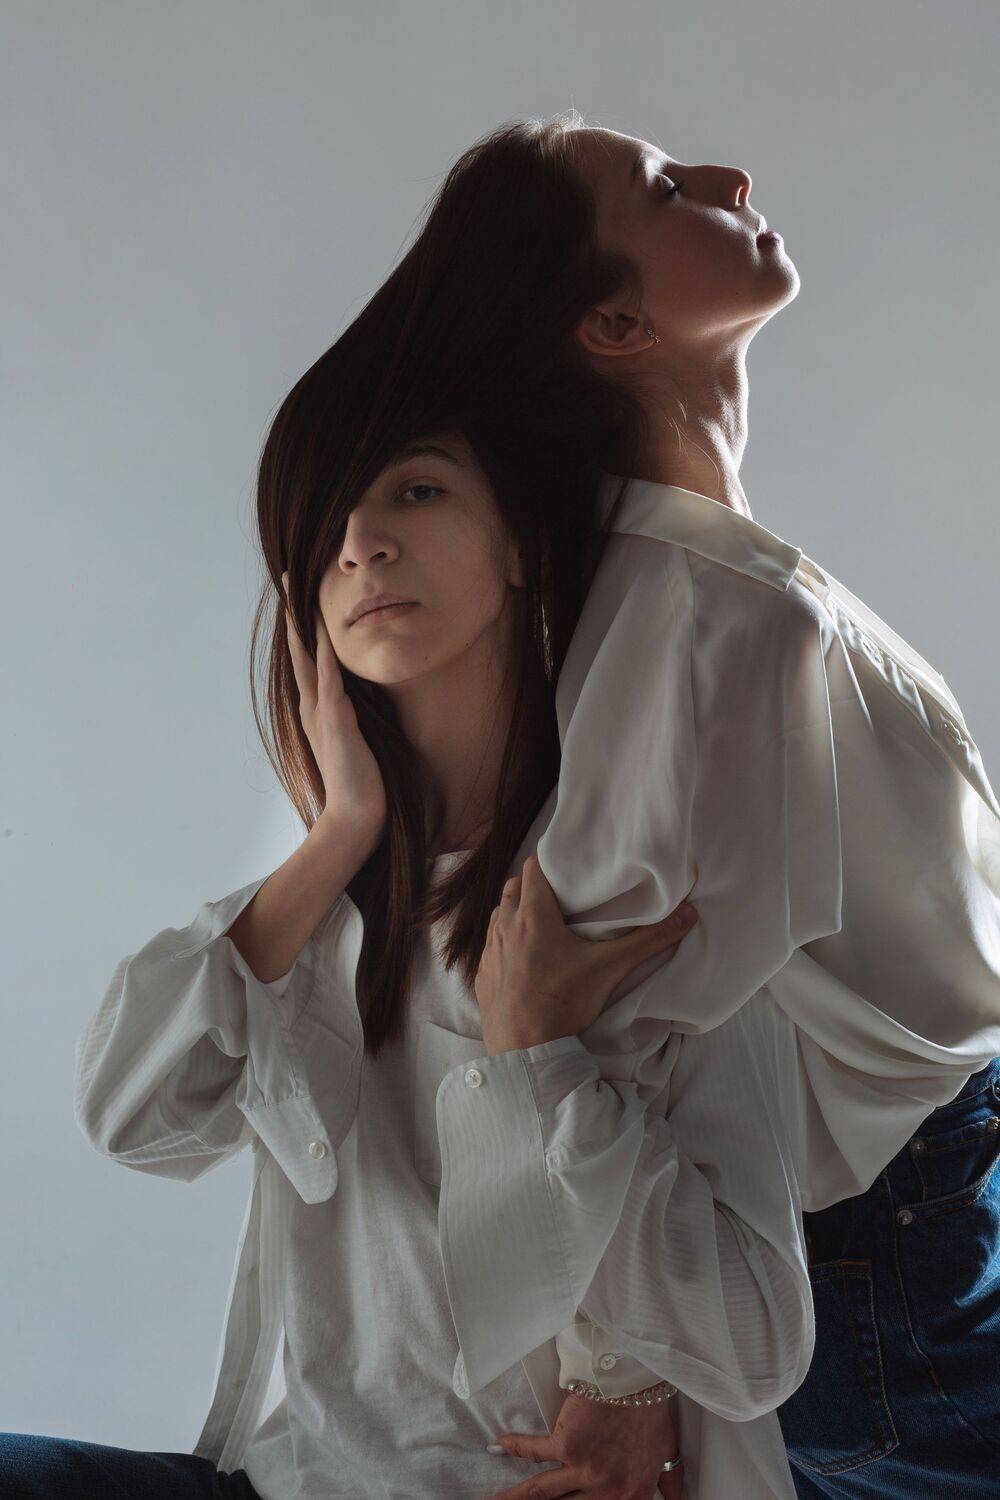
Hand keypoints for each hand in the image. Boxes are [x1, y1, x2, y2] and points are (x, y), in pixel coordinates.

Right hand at [281, 571, 386, 838]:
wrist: (355, 818)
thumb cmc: (361, 786)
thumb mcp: (355, 743)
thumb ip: (352, 722)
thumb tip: (358, 706)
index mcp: (317, 712)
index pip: (308, 661)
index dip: (303, 629)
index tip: (300, 598)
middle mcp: (313, 708)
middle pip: (300, 651)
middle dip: (294, 614)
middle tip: (287, 579)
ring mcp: (321, 713)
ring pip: (309, 658)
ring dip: (304, 624)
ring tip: (297, 592)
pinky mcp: (336, 721)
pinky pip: (329, 678)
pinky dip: (324, 653)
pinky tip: (322, 630)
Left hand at [474, 855, 697, 1053]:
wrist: (526, 1052)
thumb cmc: (563, 1003)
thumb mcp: (609, 968)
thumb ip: (648, 940)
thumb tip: (687, 915)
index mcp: (533, 915)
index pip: (533, 869)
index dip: (549, 863)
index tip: (568, 870)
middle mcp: (505, 926)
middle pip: (513, 888)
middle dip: (534, 886)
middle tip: (560, 896)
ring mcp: (490, 951)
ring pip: (499, 915)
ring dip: (516, 912)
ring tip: (541, 924)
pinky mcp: (482, 975)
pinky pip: (491, 946)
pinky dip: (505, 942)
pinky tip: (522, 957)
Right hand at [484, 1384, 684, 1498]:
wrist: (637, 1377)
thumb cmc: (651, 1411)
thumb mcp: (668, 1453)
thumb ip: (671, 1483)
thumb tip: (677, 1499)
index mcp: (631, 1497)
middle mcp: (606, 1492)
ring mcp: (584, 1471)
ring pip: (541, 1493)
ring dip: (515, 1498)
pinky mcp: (566, 1445)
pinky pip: (533, 1450)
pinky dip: (512, 1446)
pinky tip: (497, 1446)